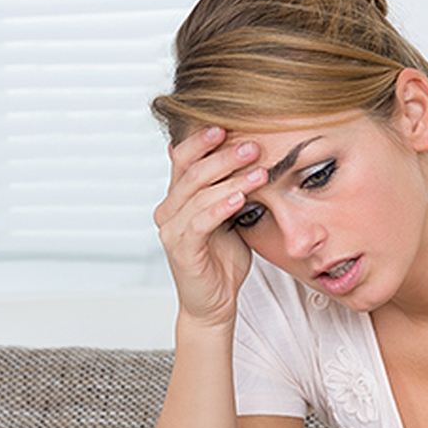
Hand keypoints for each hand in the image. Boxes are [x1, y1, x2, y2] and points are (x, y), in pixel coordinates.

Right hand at [154, 127, 268, 328]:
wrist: (214, 303)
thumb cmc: (223, 259)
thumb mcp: (231, 216)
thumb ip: (231, 189)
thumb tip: (250, 157)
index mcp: (178, 198)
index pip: (184, 159)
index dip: (202, 141)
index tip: (228, 125)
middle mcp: (169, 210)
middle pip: (191, 172)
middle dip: (223, 156)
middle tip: (253, 145)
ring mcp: (171, 230)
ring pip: (198, 195)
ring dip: (230, 179)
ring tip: (258, 170)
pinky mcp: (181, 251)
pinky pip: (199, 223)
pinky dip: (220, 207)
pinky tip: (241, 198)